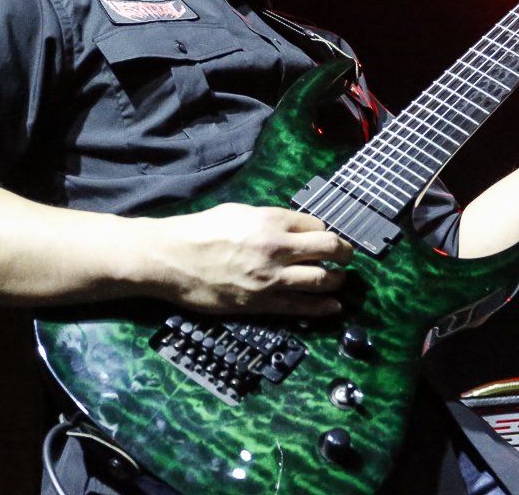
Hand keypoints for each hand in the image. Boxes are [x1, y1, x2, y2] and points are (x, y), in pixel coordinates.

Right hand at [141, 203, 352, 316]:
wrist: (171, 258)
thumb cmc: (199, 231)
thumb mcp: (237, 211)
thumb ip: (267, 219)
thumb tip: (290, 227)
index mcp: (270, 220)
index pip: (316, 224)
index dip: (324, 231)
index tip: (324, 238)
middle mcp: (277, 247)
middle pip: (328, 248)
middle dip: (344, 252)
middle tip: (347, 256)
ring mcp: (271, 277)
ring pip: (321, 279)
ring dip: (337, 280)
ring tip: (340, 280)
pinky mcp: (261, 303)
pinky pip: (301, 306)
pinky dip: (323, 307)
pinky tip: (334, 307)